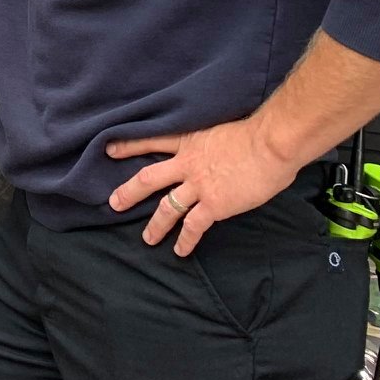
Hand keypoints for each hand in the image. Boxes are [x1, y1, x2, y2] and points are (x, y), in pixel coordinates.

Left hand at [106, 118, 299, 255]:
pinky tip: (180, 250)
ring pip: (167, 207)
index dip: (129, 145)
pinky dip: (185, 240)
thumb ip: (211, 143)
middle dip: (129, 192)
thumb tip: (216, 152)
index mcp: (189, 140)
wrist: (270, 144)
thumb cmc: (255, 133)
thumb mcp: (221, 128)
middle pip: (149, 178)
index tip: (109, 150)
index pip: (152, 140)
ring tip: (147, 238)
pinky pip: (193, 226)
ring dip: (155, 225)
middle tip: (113, 203)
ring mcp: (198, 185)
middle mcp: (187, 163)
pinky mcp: (214, 204)